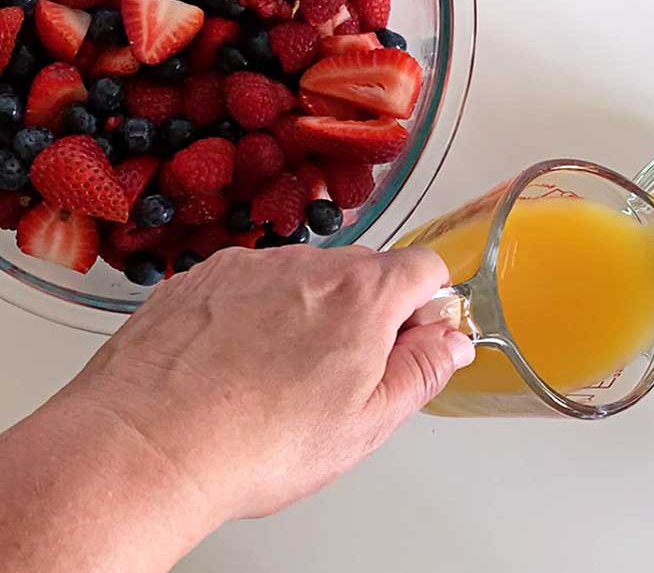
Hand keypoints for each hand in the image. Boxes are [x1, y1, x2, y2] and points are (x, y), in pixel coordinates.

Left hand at [0, 245, 471, 571]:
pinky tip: (237, 365)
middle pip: (364, 270)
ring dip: (308, 313)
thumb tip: (451, 341)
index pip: (425, 267)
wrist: (146, 446)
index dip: (430, 306)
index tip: (416, 341)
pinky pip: (249, 284)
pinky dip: (254, 313)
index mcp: (363, 295)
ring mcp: (248, 266)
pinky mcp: (199, 278)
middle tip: (345, 376)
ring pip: (304, 277)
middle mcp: (308, 264)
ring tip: (279, 379)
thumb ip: (423, 370)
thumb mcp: (367, 421)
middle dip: (368, 313)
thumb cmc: (253, 441)